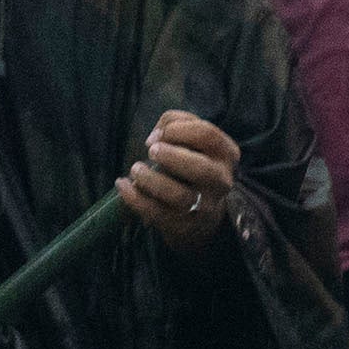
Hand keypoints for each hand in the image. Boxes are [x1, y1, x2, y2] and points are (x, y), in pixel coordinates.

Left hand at [116, 108, 244, 250]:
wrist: (202, 214)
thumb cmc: (193, 164)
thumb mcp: (194, 140)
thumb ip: (176, 123)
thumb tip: (155, 137)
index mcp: (226, 154)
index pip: (208, 134)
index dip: (180, 129)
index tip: (160, 135)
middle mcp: (220, 181)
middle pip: (201, 168)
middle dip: (172, 156)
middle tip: (151, 151)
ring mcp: (203, 206)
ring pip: (178, 195)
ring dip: (152, 180)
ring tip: (135, 169)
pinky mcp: (182, 225)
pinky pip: (156, 213)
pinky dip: (135, 198)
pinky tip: (122, 184)